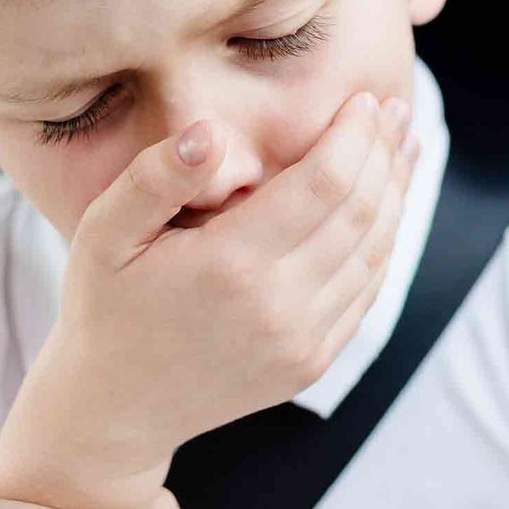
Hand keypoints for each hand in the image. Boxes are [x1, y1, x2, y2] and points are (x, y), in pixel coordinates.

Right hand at [0, 91, 419, 508]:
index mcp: (230, 265)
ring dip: (396, 194)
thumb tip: (209, 133)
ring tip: (404, 146)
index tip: (363, 99)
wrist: (116, 409)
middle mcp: (278, 307)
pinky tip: (386, 207)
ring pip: (375, 252)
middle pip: (361, 212)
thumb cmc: (106, 307)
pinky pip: (366, 293)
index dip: (354, 136)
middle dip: (384, 153)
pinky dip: (384, 243)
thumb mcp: (104, 234)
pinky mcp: (311, 362)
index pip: (323, 183)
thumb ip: (154, 178)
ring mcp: (301, 341)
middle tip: (395, 110)